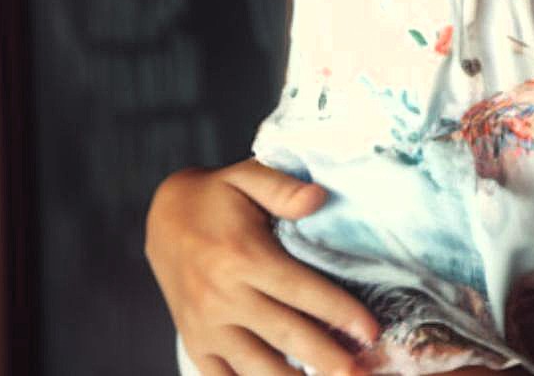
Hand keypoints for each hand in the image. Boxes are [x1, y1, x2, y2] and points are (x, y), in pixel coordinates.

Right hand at [146, 160, 379, 375]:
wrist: (162, 219)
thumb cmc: (216, 197)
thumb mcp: (246, 176)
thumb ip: (283, 188)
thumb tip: (320, 197)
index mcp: (242, 256)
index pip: (300, 290)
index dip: (338, 312)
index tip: (371, 331)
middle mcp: (222, 296)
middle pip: (285, 334)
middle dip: (328, 358)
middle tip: (361, 373)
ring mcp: (206, 325)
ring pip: (256, 366)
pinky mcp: (195, 342)